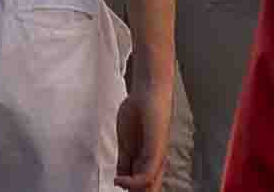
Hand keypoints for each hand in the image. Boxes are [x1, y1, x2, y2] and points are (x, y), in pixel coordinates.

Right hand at [114, 60, 172, 191]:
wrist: (148, 92)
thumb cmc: (138, 112)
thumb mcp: (126, 143)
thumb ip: (124, 162)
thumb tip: (119, 179)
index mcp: (146, 162)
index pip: (140, 186)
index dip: (129, 189)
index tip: (115, 187)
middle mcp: (154, 164)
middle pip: (147, 189)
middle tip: (118, 190)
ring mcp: (157, 159)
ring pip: (149, 187)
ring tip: (118, 187)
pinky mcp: (157, 153)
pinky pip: (147, 176)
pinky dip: (132, 182)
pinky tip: (120, 180)